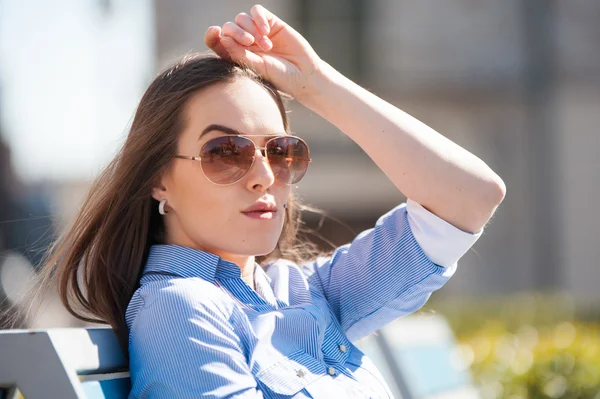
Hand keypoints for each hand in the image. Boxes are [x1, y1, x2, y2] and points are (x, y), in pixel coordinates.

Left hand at [204, 4, 323, 100]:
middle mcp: (245, 43)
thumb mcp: (257, 68)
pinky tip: (266, 31)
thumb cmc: (279, 78)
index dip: (212, 35)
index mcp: (236, 56)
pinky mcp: (271, 23)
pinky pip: (257, 11)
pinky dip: (258, 18)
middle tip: (249, 43)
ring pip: (241, 18)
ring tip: (266, 45)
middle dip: (236, 33)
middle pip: (228, 27)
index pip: (217, 42)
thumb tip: (221, 37)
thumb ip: (238, 54)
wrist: (304, 75)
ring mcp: (257, 32)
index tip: (215, 32)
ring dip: (250, 28)